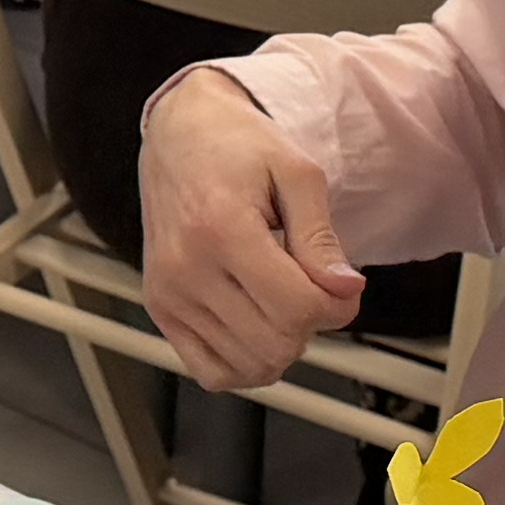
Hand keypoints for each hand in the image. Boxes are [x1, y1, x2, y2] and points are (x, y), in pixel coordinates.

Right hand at [138, 70, 359, 386]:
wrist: (178, 133)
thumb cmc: (238, 145)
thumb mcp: (296, 172)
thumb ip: (321, 237)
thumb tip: (344, 291)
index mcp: (222, 228)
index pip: (297, 308)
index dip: (337, 306)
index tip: (343, 286)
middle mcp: (186, 268)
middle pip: (276, 342)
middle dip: (313, 324)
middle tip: (315, 290)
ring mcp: (168, 293)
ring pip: (249, 365)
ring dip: (282, 343)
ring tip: (282, 300)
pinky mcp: (160, 308)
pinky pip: (211, 372)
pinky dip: (246, 364)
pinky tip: (259, 329)